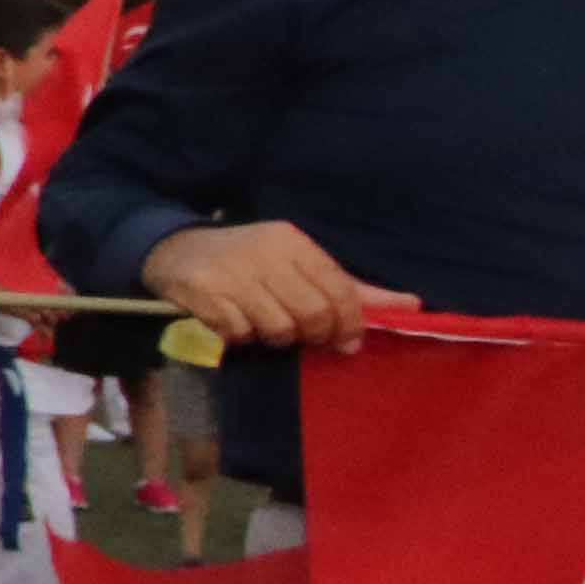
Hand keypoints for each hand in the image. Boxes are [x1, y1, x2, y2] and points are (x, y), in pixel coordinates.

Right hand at [139, 220, 412, 354]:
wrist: (172, 249)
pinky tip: (233, 322)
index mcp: (292, 241)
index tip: (347, 342)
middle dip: (313, 334)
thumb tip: (412, 306)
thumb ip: (350, 288)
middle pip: (312, 313)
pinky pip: (240, 333)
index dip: (350, 324)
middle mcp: (264, 252)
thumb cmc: (247, 261)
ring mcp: (232, 272)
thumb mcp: (296, 263)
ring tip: (263, 325)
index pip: (340, 289)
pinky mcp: (204, 293)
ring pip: (278, 327)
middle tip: (303, 336)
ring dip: (275, 337)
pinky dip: (240, 337)